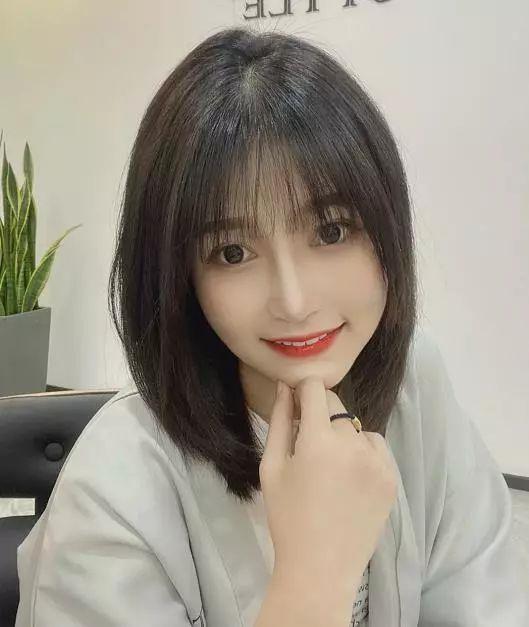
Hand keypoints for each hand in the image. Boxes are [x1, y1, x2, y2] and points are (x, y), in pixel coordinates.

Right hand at [259, 376, 397, 588]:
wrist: (320, 568)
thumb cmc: (287, 517)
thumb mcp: (272, 467)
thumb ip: (279, 421)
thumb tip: (285, 386)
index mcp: (319, 440)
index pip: (315, 389)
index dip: (303, 390)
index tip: (296, 404)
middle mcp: (353, 445)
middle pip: (336, 406)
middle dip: (319, 414)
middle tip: (308, 444)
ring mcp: (378, 462)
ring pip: (355, 426)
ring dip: (341, 434)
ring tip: (330, 467)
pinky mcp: (392, 478)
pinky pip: (375, 446)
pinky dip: (362, 451)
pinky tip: (348, 477)